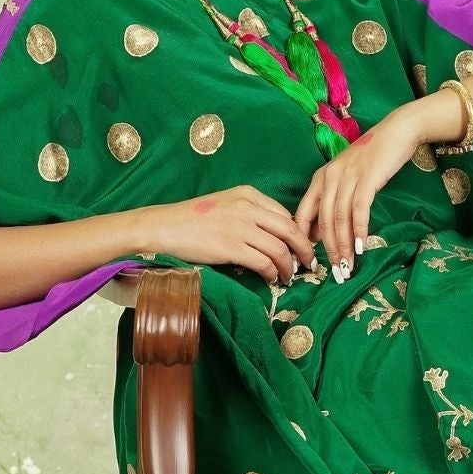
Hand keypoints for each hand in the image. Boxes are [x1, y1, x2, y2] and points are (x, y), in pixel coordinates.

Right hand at [140, 186, 317, 284]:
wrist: (163, 227)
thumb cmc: (192, 218)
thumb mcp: (226, 205)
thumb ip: (250, 214)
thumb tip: (275, 237)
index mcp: (248, 194)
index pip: (285, 214)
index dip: (298, 233)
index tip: (301, 247)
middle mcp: (248, 207)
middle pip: (290, 230)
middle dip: (304, 249)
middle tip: (308, 263)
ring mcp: (240, 226)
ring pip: (280, 249)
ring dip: (288, 266)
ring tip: (288, 276)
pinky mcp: (231, 246)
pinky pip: (264, 262)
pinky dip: (272, 273)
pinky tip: (271, 279)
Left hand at [293, 109, 422, 278]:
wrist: (396, 132)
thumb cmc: (372, 158)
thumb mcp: (346, 177)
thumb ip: (332, 201)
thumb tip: (322, 232)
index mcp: (319, 179)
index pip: (302, 215)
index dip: (303, 241)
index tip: (309, 263)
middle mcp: (329, 178)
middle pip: (323, 221)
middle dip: (328, 250)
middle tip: (335, 272)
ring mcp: (348, 177)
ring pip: (340, 218)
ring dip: (343, 245)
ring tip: (347, 265)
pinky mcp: (367, 177)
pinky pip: (359, 208)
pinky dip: (359, 229)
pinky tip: (360, 246)